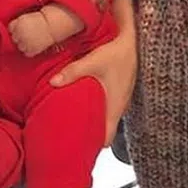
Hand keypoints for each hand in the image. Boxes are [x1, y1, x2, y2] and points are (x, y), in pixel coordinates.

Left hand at [8, 11, 54, 56]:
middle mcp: (20, 33)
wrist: (52, 25)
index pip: (10, 28)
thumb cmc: (40, 20)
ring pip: (20, 47)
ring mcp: (25, 42)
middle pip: (14, 38)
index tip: (20, 28)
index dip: (15, 29)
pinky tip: (33, 47)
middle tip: (27, 35)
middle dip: (19, 37)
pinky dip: (29, 51)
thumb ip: (17, 24)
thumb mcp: (25, 18)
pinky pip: (26, 53)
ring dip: (23, 45)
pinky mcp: (32, 50)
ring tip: (30, 41)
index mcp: (18, 23)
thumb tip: (10, 31)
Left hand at [50, 0, 136, 144]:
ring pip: (105, 116)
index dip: (92, 145)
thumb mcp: (94, 62)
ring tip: (71, 116)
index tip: (76, 145)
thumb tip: (52, 82)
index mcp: (114, 109)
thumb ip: (73, 72)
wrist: (135, 43)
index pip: (105, 139)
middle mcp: (119, 108)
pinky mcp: (118, 90)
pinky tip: (83, 97)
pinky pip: (107, 105)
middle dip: (88, 132)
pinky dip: (96, 105)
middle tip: (68, 131)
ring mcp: (120, 100)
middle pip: (104, 129)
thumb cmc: (118, 54)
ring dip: (91, 117)